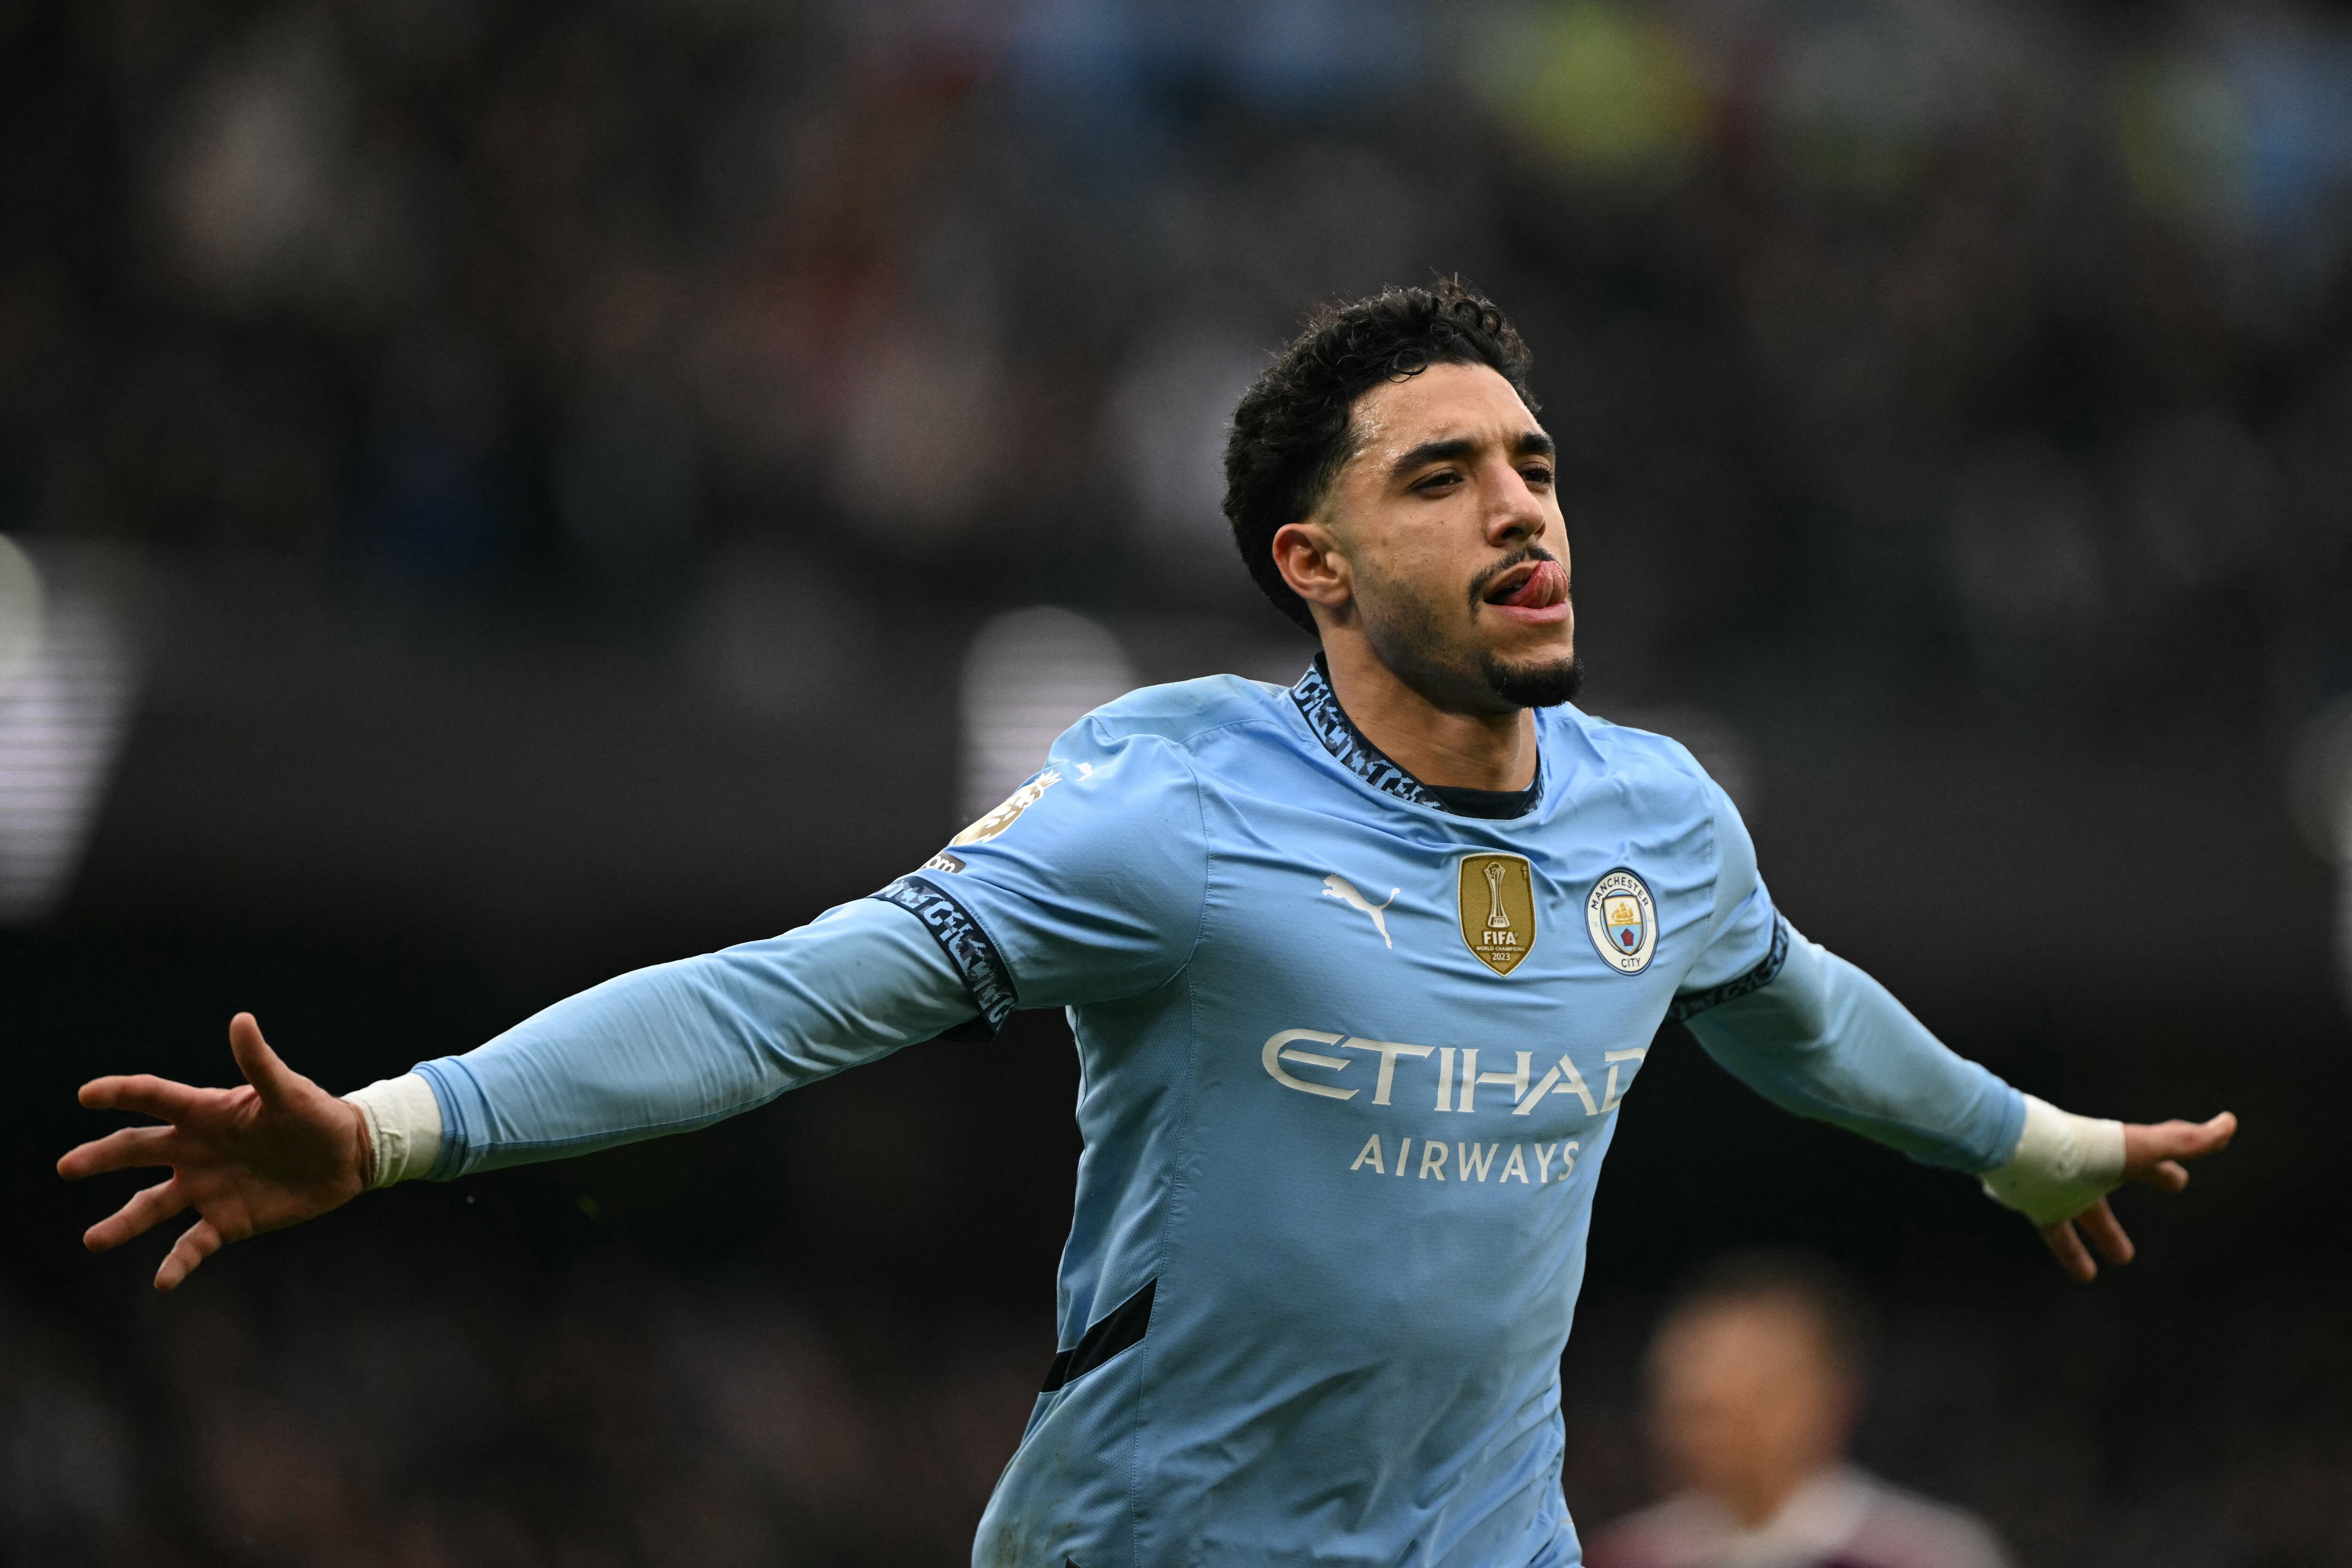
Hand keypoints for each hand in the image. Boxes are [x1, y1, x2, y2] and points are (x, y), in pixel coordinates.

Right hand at [58, 1013, 370, 1290]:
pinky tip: (162, 1281)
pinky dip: (177, 1262)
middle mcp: (195, 1151)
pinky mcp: (227, 1221)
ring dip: (124, 1223)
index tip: (87, 1095)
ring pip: (153, 1206)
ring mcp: (207, 1188)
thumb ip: (261, 1064)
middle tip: (67, 1166)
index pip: (154, 1099)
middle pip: (138, 1152)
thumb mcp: (289, 1091)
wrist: (347, 1158)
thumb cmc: (317, 1116)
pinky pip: (194, 1244)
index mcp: (206, 1113)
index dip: (121, 1094)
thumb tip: (241, 1020)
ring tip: (94, 1240)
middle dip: (101, 1157)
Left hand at [2039, 1111, 2236, 1282]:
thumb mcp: (2141, 1147)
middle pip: (2118, 1179)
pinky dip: (2071, 1252)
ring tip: (2122, 1260)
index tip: (2179, 1180)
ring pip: (2087, 1213)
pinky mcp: (2039, 1204)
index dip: (2166, 1169)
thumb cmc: (2085, 1148)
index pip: (2149, 1158)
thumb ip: (2185, 1141)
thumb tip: (2228, 1123)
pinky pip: (2057, 1233)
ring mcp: (2062, 1186)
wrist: (2022, 1151)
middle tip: (2173, 1188)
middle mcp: (2089, 1168)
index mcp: (2116, 1153)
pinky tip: (2085, 1274)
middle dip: (2148, 1180)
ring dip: (2105, 1234)